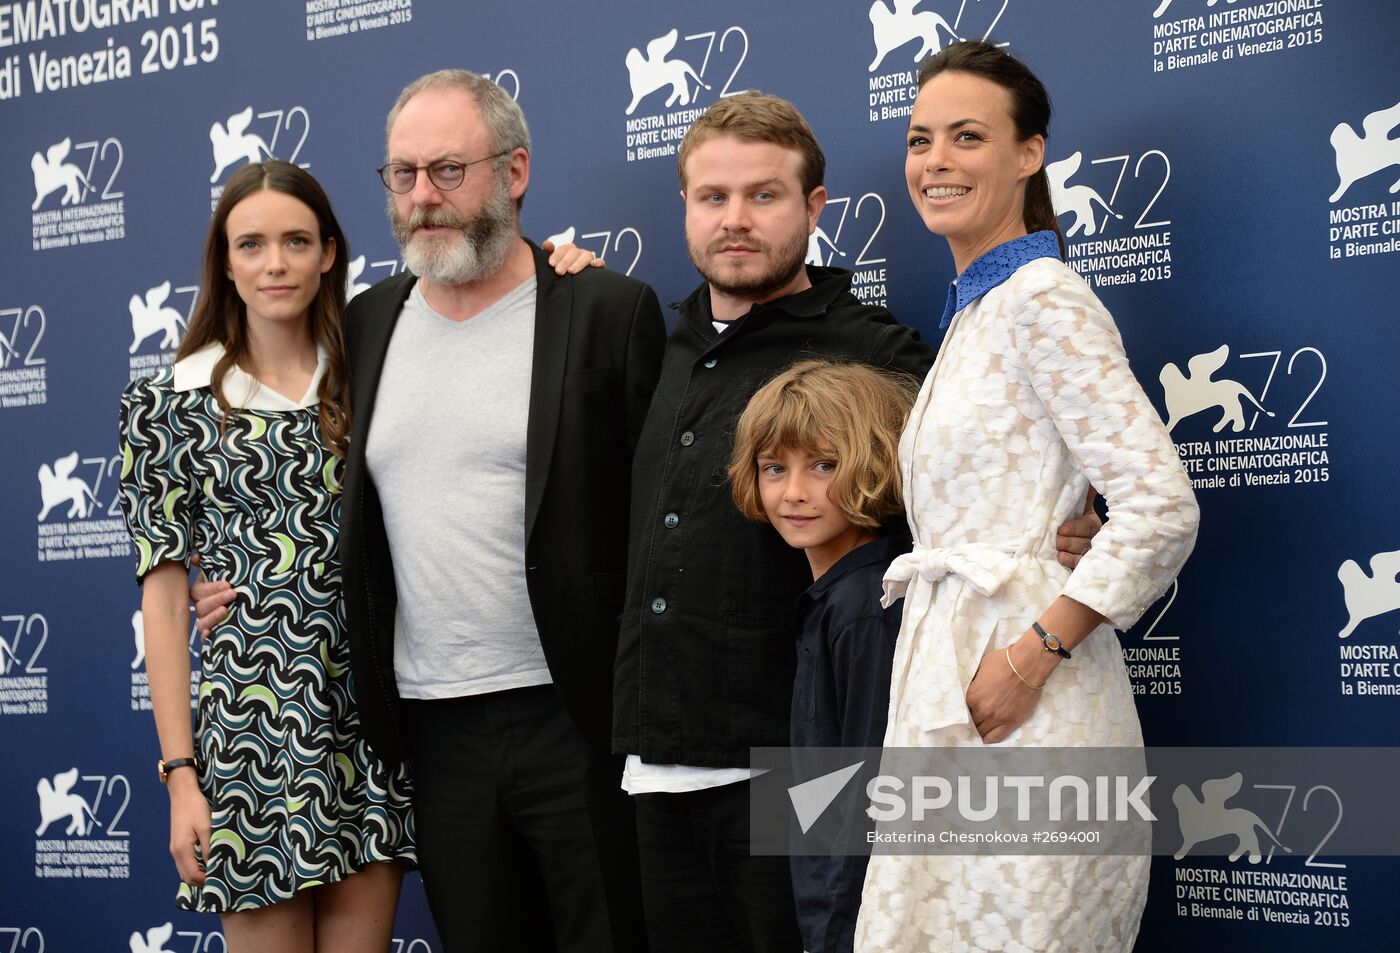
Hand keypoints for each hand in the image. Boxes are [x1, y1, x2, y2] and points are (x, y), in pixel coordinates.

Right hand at [167, 772, 210, 887]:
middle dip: (201, 881)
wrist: (183, 793)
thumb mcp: (206, 827)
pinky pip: (184, 862)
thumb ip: (209, 847)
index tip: (221, 880)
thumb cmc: (195, 807)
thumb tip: (213, 865)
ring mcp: (175, 848)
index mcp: (182, 849)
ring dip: (197, 874)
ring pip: (184, 870)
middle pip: (187, 877)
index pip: (192, 875)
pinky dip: (193, 867)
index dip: (206, 881)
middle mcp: (175, 852)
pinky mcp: (177, 843)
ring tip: (215, 871)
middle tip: (219, 878)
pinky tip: (206, 861)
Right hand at [189, 555, 234, 636]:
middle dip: (217, 599)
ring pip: (202, 622)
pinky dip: (207, 636)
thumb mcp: (220, 574)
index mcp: (200, 593)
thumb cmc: (228, 586)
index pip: (199, 590)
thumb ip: (210, 565)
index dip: (211, 588)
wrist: (241, 604)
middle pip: (202, 606)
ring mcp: (206, 622)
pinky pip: (206, 637)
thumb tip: (197, 557)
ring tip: (226, 610)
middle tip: (232, 593)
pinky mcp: (212, 634)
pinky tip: (211, 633)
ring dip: (213, 616)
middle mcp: (201, 608)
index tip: (227, 584)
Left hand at [541, 239, 603, 274]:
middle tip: (559, 271)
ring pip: (587, 255)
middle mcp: (579, 254)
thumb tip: (547, 244)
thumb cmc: (559, 274)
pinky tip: (593, 265)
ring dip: (579, 263)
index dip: (557, 254)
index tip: (551, 263)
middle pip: (574, 252)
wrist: (568, 289)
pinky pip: (601, 262)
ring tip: (571, 271)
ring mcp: (588, 260)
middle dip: (566, 261)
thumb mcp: (551, 264)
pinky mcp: (598, 268)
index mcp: (568, 251)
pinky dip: (598, 261)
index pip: (564, 248)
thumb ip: (547, 253)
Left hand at [966, 634, 1053, 742]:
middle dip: (972, 721)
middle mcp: (982, 709)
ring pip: (982, 733)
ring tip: (980, 728)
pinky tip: (987, 736)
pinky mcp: (1011, 722)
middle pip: (971, 723)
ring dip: (980, 731)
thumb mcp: (980, 668)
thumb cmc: (1004, 661)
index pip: (962, 711)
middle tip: (974, 720)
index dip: (965, 711)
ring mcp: (997, 718)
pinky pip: (996, 737)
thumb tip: (972, 689)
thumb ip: (974, 683)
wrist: (1027, 664)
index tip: (967, 711)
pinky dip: (990, 738)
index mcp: (972, 696)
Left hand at [1055, 487, 1101, 569]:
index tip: (1061, 528)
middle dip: (1070, 541)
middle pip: (1086, 541)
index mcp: (1092, 522)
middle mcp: (1094, 537)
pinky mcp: (1082, 562)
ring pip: (1083, 553)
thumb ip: (1081, 494)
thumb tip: (1082, 473)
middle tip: (1057, 540)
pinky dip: (1070, 561)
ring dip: (1070, 551)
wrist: (1064, 535)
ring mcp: (1089, 551)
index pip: (1088, 525)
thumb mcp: (1077, 506)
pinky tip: (1061, 558)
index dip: (1076, 527)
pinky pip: (1079, 564)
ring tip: (1057, 549)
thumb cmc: (1069, 517)